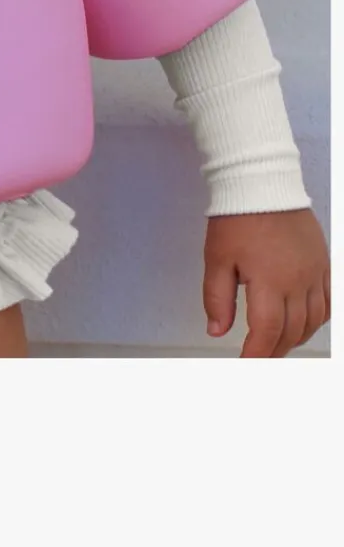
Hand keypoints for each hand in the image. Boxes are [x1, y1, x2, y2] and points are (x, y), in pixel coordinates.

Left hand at [203, 209, 329, 357]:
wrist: (261, 182)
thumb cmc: (237, 217)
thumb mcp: (216, 257)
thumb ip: (216, 298)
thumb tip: (217, 331)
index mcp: (269, 281)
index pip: (266, 331)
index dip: (257, 354)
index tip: (247, 365)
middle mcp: (298, 281)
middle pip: (291, 331)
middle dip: (274, 350)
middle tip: (260, 358)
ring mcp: (315, 272)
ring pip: (313, 321)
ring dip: (296, 337)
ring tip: (278, 344)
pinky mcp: (324, 262)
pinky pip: (329, 302)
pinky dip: (318, 319)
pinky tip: (305, 322)